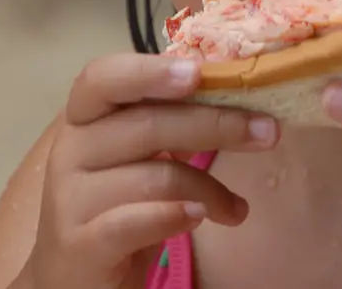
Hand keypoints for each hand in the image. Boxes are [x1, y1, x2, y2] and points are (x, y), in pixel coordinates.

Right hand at [24, 53, 279, 288]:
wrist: (73, 272)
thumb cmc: (118, 200)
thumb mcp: (137, 153)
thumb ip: (168, 118)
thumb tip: (238, 87)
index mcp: (85, 117)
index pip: (102, 78)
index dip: (149, 71)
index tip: (199, 73)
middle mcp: (72, 151)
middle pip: (147, 124)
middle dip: (217, 124)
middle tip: (269, 132)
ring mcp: (72, 199)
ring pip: (156, 177)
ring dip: (210, 188)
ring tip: (235, 208)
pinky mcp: (82, 244)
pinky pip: (136, 221)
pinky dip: (176, 216)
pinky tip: (202, 217)